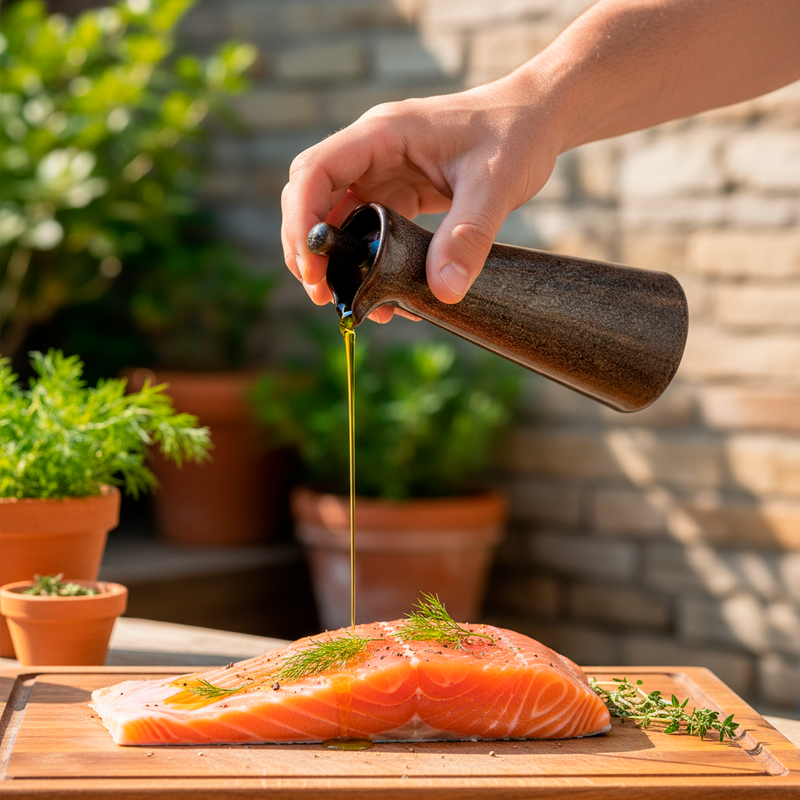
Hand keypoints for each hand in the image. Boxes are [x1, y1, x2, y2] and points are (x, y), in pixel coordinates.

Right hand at [281, 77, 562, 320]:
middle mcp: (373, 151)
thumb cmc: (516, 134)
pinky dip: (367, 259)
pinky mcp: (400, 191)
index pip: (315, 172)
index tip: (311, 267)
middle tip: (323, 294)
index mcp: (382, 134)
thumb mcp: (496, 186)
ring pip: (337, 216)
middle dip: (309, 247)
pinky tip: (382, 290)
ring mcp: (384, 171)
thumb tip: (444, 292)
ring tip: (348, 301)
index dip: (301, 221)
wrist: (539, 119)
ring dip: (336, 258)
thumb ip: (468, 236)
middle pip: (313, 197)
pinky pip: (368, 227)